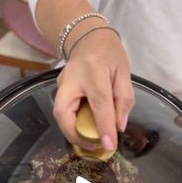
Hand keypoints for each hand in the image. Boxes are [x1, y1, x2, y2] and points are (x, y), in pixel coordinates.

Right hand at [53, 29, 133, 151]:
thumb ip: (123, 100)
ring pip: (60, 115)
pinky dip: (72, 124)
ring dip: (73, 132)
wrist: (87, 36)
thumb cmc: (109, 54)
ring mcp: (60, 84)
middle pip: (63, 113)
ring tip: (91, 140)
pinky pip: (63, 111)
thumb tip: (118, 127)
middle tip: (92, 146)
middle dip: (75, 135)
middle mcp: (71, 79)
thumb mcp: (124, 73)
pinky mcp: (58, 89)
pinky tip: (85, 128)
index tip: (109, 146)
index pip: (99, 104)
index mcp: (93, 71)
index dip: (103, 127)